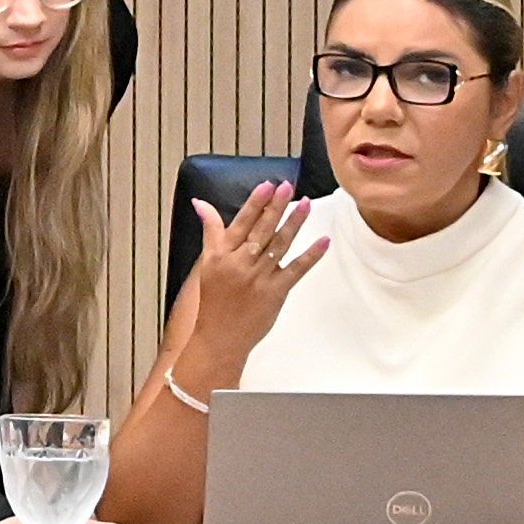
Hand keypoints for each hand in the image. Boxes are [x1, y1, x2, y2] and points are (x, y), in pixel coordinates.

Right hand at [185, 182, 319, 371]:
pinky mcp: (276, 292)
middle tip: (288, 187)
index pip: (240, 223)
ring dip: (294, 224)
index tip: (267, 187)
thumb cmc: (213, 301)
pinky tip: (323, 241)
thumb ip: (210, 232)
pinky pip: (296, 270)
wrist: (219, 336)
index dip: (255, 204)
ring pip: (279, 245)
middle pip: (261, 230)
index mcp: (221, 255)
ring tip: (305, 204)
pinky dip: (311, 255)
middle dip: (276, 207)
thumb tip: (201, 204)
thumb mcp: (206, 264)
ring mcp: (259, 278)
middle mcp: (240, 264)